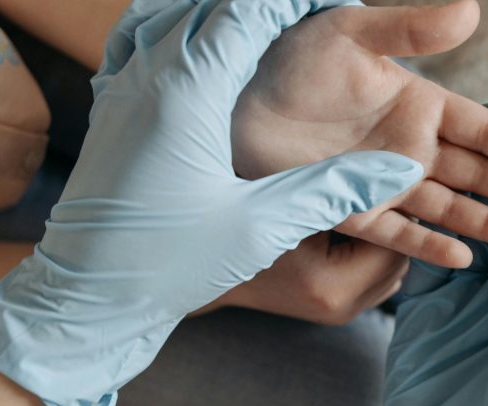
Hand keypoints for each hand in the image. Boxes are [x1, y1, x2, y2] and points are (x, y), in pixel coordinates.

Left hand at [0, 0, 421, 405]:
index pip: (248, 10)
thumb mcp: (261, 229)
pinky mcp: (112, 108)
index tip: (338, 2)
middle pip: (211, 4)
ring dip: (224, 10)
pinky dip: (180, 27)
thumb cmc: (169, 265)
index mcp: (186, 93)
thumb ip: (332, 191)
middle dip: (268, 3)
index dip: (298, 0)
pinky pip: (144, 39)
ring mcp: (122, 88)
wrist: (88, 295)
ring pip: (174, 14)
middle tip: (314, 12)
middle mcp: (147, 75)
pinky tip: (201, 45)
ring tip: (269, 21)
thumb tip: (399, 170)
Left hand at [232, 0, 487, 268]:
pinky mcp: (353, 210)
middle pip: (478, 174)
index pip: (482, 130)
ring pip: (448, 207)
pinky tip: (462, 258)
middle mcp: (410, 148)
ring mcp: (384, 183)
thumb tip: (472, 9)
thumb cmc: (293, 61)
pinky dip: (427, 245)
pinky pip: (397, 233)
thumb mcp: (353, 34)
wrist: (236, 101)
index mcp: (419, 105)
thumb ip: (411, 27)